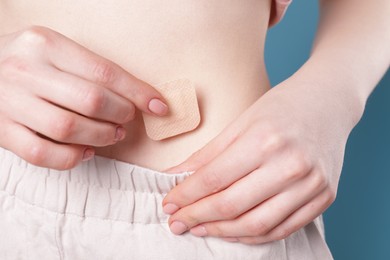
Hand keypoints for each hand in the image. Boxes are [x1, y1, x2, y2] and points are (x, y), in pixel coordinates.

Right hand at [0, 26, 167, 169]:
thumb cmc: (29, 62)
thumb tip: (138, 98)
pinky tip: (86, 151)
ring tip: (112, 135)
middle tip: (126, 120)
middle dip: (121, 115)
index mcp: (46, 45)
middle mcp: (26, 71)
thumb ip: (90, 70)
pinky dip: (72, 157)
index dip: (138, 92)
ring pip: (68, 128)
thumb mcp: (56, 51)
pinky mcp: (1, 131)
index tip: (159, 106)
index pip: (105, 72)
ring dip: (101, 136)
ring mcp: (11, 102)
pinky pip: (42, 153)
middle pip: (91, 100)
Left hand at [162, 78, 356, 243]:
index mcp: (264, 140)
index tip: (169, 204)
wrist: (327, 103)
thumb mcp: (240, 123)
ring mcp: (311, 185)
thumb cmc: (280, 108)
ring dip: (222, 232)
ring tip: (199, 229)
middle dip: (197, 217)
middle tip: (177, 222)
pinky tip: (232, 231)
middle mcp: (290, 165)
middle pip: (232, 205)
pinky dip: (252, 236)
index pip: (214, 178)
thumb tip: (174, 177)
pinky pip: (282, 229)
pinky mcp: (324, 198)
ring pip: (256, 224)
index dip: (186, 195)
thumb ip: (207, 155)